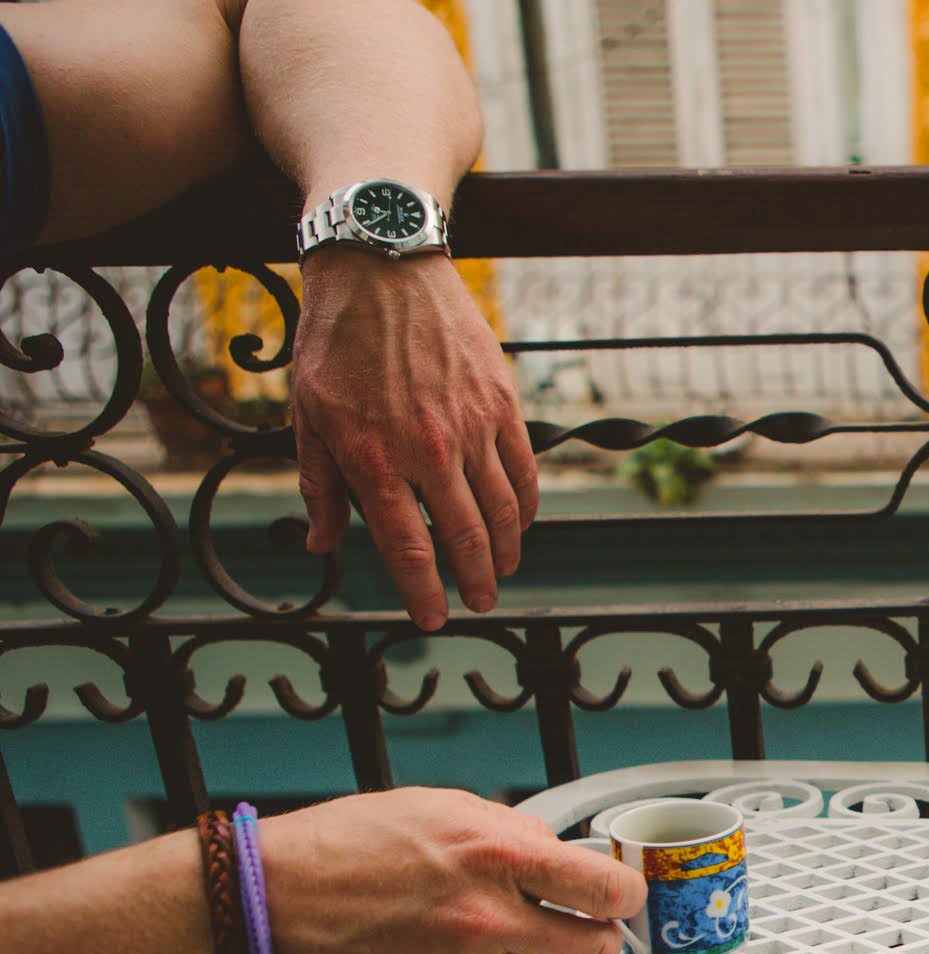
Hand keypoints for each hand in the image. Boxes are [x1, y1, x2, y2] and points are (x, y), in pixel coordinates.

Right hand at [260, 788, 642, 953]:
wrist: (267, 901)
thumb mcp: (440, 808)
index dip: (624, 895)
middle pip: (594, 950)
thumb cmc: (343, 848)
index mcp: (494, 855)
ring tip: (510, 934)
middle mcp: (486, 918)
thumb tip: (556, 852)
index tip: (621, 896)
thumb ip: (510, 832)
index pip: (606, 889)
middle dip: (598, 938)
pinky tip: (456, 953)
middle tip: (585, 926)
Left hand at [290, 249, 538, 630]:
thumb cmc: (335, 340)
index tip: (433, 619)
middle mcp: (428, 451)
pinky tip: (522, 522)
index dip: (423, 593)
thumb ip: (320, 484)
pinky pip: (524, 469)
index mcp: (374, 459)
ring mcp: (472, 427)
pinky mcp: (501, 402)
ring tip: (503, 570)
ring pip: (503, 510)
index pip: (408, 548)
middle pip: (465, 537)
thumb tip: (323, 545)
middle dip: (475, 580)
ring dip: (506, 550)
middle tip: (479, 603)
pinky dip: (527, 504)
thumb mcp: (308, 414)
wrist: (380, 265)